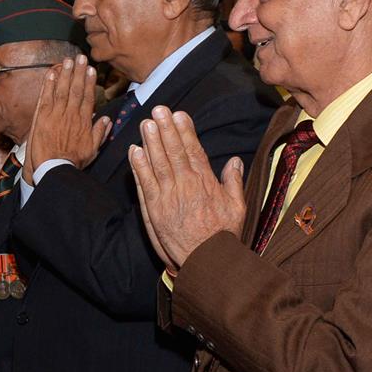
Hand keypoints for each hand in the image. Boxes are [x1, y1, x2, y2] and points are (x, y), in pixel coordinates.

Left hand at [25, 55, 110, 183]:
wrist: (54, 168)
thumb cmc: (73, 161)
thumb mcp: (92, 149)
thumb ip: (100, 133)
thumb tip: (107, 120)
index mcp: (84, 121)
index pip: (88, 97)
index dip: (89, 81)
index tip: (90, 69)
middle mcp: (71, 114)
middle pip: (76, 89)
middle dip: (78, 71)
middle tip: (80, 57)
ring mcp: (56, 114)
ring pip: (62, 90)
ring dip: (65, 73)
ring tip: (67, 60)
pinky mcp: (43, 117)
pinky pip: (46, 97)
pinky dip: (48, 84)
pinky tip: (51, 73)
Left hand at [129, 106, 246, 270]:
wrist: (207, 261)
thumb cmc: (223, 236)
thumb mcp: (237, 207)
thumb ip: (234, 182)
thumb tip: (235, 161)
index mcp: (206, 183)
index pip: (194, 151)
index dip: (185, 131)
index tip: (180, 115)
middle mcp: (186, 186)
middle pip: (174, 152)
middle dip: (166, 129)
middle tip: (159, 110)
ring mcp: (169, 197)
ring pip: (158, 164)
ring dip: (151, 142)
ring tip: (146, 123)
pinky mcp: (155, 209)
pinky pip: (145, 184)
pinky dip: (139, 167)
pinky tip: (134, 151)